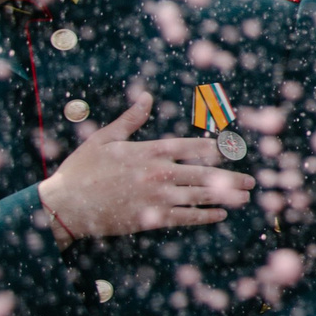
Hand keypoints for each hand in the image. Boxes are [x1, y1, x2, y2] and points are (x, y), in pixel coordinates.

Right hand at [37, 98, 250, 242]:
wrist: (64, 205)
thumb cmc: (82, 170)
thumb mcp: (104, 138)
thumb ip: (130, 119)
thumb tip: (146, 97)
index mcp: (148, 151)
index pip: (191, 147)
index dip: (215, 149)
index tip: (232, 150)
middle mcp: (157, 173)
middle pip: (203, 173)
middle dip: (230, 177)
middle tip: (251, 181)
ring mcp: (156, 197)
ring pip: (199, 195)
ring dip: (225, 196)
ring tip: (244, 197)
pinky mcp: (150, 218)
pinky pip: (185, 217)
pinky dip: (205, 216)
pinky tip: (220, 214)